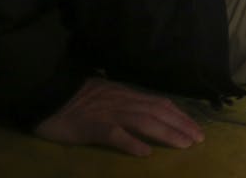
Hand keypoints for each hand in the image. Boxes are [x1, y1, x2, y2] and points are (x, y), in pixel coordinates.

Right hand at [34, 77, 204, 156]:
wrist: (45, 92)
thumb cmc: (73, 97)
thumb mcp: (104, 95)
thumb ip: (124, 102)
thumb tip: (146, 111)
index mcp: (125, 93)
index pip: (159, 103)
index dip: (179, 115)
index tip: (196, 127)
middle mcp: (122, 100)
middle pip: (158, 111)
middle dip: (181, 125)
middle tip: (199, 139)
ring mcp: (107, 113)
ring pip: (143, 121)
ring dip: (166, 133)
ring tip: (183, 145)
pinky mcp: (91, 127)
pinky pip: (114, 134)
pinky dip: (131, 143)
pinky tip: (145, 153)